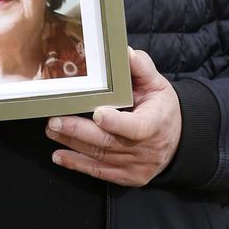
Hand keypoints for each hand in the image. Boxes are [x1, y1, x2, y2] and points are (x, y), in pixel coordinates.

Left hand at [45, 47, 180, 185]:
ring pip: (100, 156)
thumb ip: (141, 68)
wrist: (177, 140)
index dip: (116, 123)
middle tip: (55, 120)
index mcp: (155, 123)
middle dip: (79, 131)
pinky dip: (77, 164)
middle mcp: (145, 149)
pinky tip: (59, 156)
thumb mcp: (157, 84)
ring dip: (72, 144)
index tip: (97, 113)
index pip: (136, 127)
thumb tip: (124, 52)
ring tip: (51, 130)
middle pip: (109, 142)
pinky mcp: (126, 177)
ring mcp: (135, 166)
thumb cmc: (161, 107)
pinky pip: (99, 172)